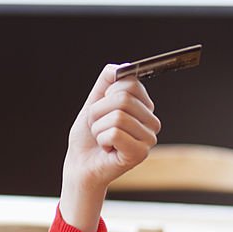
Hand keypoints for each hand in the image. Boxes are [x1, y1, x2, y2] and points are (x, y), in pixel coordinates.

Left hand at [59, 64, 160, 231]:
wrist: (80, 164)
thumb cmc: (88, 136)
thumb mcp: (93, 103)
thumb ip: (106, 82)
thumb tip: (121, 67)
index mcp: (144, 107)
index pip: (130, 83)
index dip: (106, 95)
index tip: (102, 110)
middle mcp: (152, 122)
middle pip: (122, 99)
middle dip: (98, 112)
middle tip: (98, 128)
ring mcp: (149, 139)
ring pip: (117, 116)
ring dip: (98, 127)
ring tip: (102, 139)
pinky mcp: (140, 153)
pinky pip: (114, 133)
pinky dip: (101, 140)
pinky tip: (106, 149)